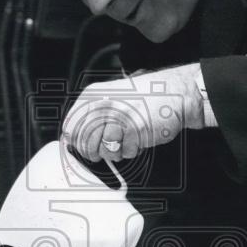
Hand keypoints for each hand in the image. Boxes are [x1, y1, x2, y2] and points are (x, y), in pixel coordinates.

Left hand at [62, 64, 204, 162]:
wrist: (175, 93)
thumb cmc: (144, 96)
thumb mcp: (111, 97)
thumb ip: (91, 115)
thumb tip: (73, 138)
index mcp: (94, 95)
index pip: (71, 127)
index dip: (77, 141)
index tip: (85, 145)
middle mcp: (104, 105)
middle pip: (86, 144)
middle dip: (96, 151)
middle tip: (109, 144)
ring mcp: (119, 118)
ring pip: (106, 152)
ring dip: (117, 151)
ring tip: (128, 136)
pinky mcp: (135, 131)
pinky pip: (126, 153)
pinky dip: (133, 150)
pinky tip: (139, 136)